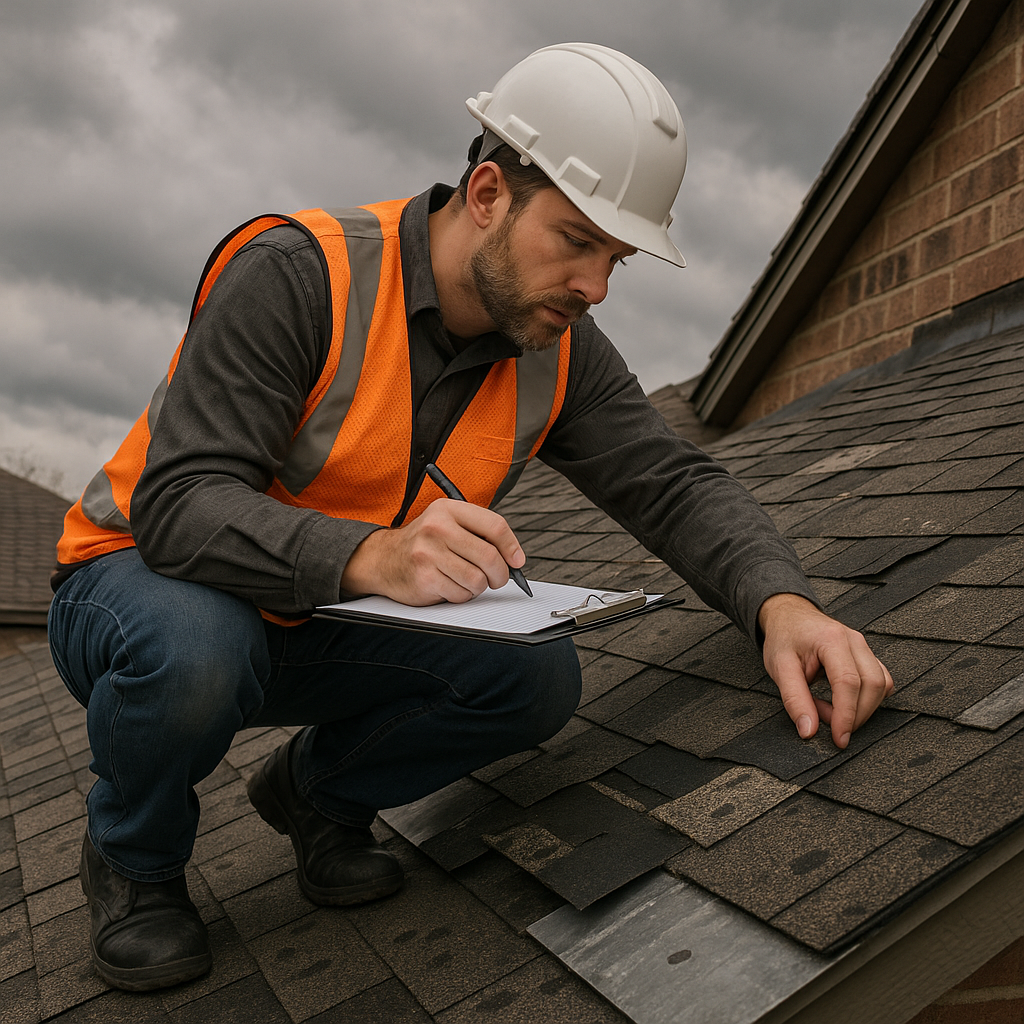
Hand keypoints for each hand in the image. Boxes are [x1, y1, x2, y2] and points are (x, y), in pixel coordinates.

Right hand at [340, 498, 525, 605]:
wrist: (382, 558)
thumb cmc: (423, 543)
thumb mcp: (447, 523)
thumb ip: (478, 533)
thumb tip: (514, 557)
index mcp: (448, 509)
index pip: (494, 526)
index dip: (512, 546)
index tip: (517, 560)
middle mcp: (437, 527)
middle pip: (489, 556)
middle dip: (500, 574)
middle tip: (496, 579)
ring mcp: (429, 553)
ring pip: (477, 579)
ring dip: (477, 587)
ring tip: (465, 580)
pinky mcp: (424, 578)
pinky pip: (460, 595)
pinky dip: (461, 595)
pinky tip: (448, 585)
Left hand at [758, 593, 893, 748]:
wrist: (789, 616)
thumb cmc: (784, 638)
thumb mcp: (779, 668)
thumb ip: (794, 700)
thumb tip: (809, 731)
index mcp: (831, 639)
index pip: (848, 683)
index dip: (847, 715)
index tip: (839, 738)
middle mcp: (854, 640)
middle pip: (871, 686)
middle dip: (855, 715)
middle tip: (826, 723)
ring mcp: (864, 646)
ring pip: (880, 685)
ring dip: (860, 708)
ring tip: (827, 708)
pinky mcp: (868, 655)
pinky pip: (880, 681)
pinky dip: (866, 699)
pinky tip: (841, 700)